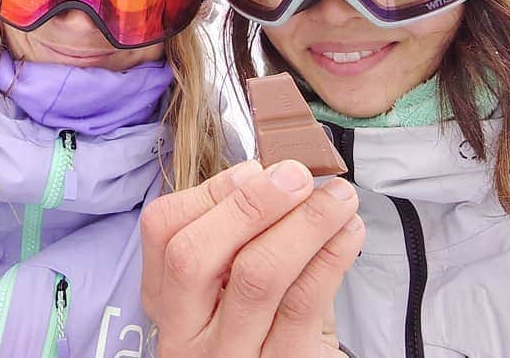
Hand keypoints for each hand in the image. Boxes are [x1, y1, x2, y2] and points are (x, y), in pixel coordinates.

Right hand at [140, 159, 363, 357]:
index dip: (210, 191)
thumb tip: (277, 176)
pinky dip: (331, 256)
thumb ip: (244, 237)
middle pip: (193, 255)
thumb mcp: (237, 290)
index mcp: (167, 300)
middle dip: (250, 203)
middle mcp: (186, 334)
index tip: (254, 170)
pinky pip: (305, 301)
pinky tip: (348, 232)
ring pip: (257, 275)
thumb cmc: (267, 332)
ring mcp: (230, 357)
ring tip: (338, 198)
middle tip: (296, 177)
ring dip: (305, 222)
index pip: (162, 230)